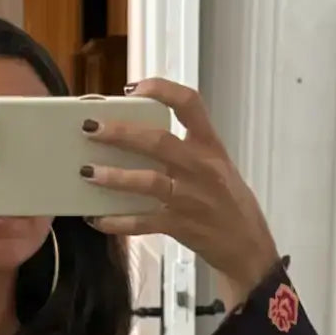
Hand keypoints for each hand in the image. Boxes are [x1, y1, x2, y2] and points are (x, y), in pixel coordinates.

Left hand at [79, 78, 280, 307]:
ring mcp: (190, 198)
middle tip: (90, 127)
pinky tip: (96, 219)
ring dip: (115, 176)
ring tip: (87, 172)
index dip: (161, 90)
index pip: (190, 103)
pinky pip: (143, 222)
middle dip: (121, 133)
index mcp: (210, 146)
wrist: (248, 246)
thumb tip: (135, 136)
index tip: (133, 88)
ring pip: (148, 182)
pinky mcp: (180, 226)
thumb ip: (185, 149)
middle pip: (158, 141)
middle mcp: (201, 168)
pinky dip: (117, 221)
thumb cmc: (228, 202)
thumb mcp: (217, 166)